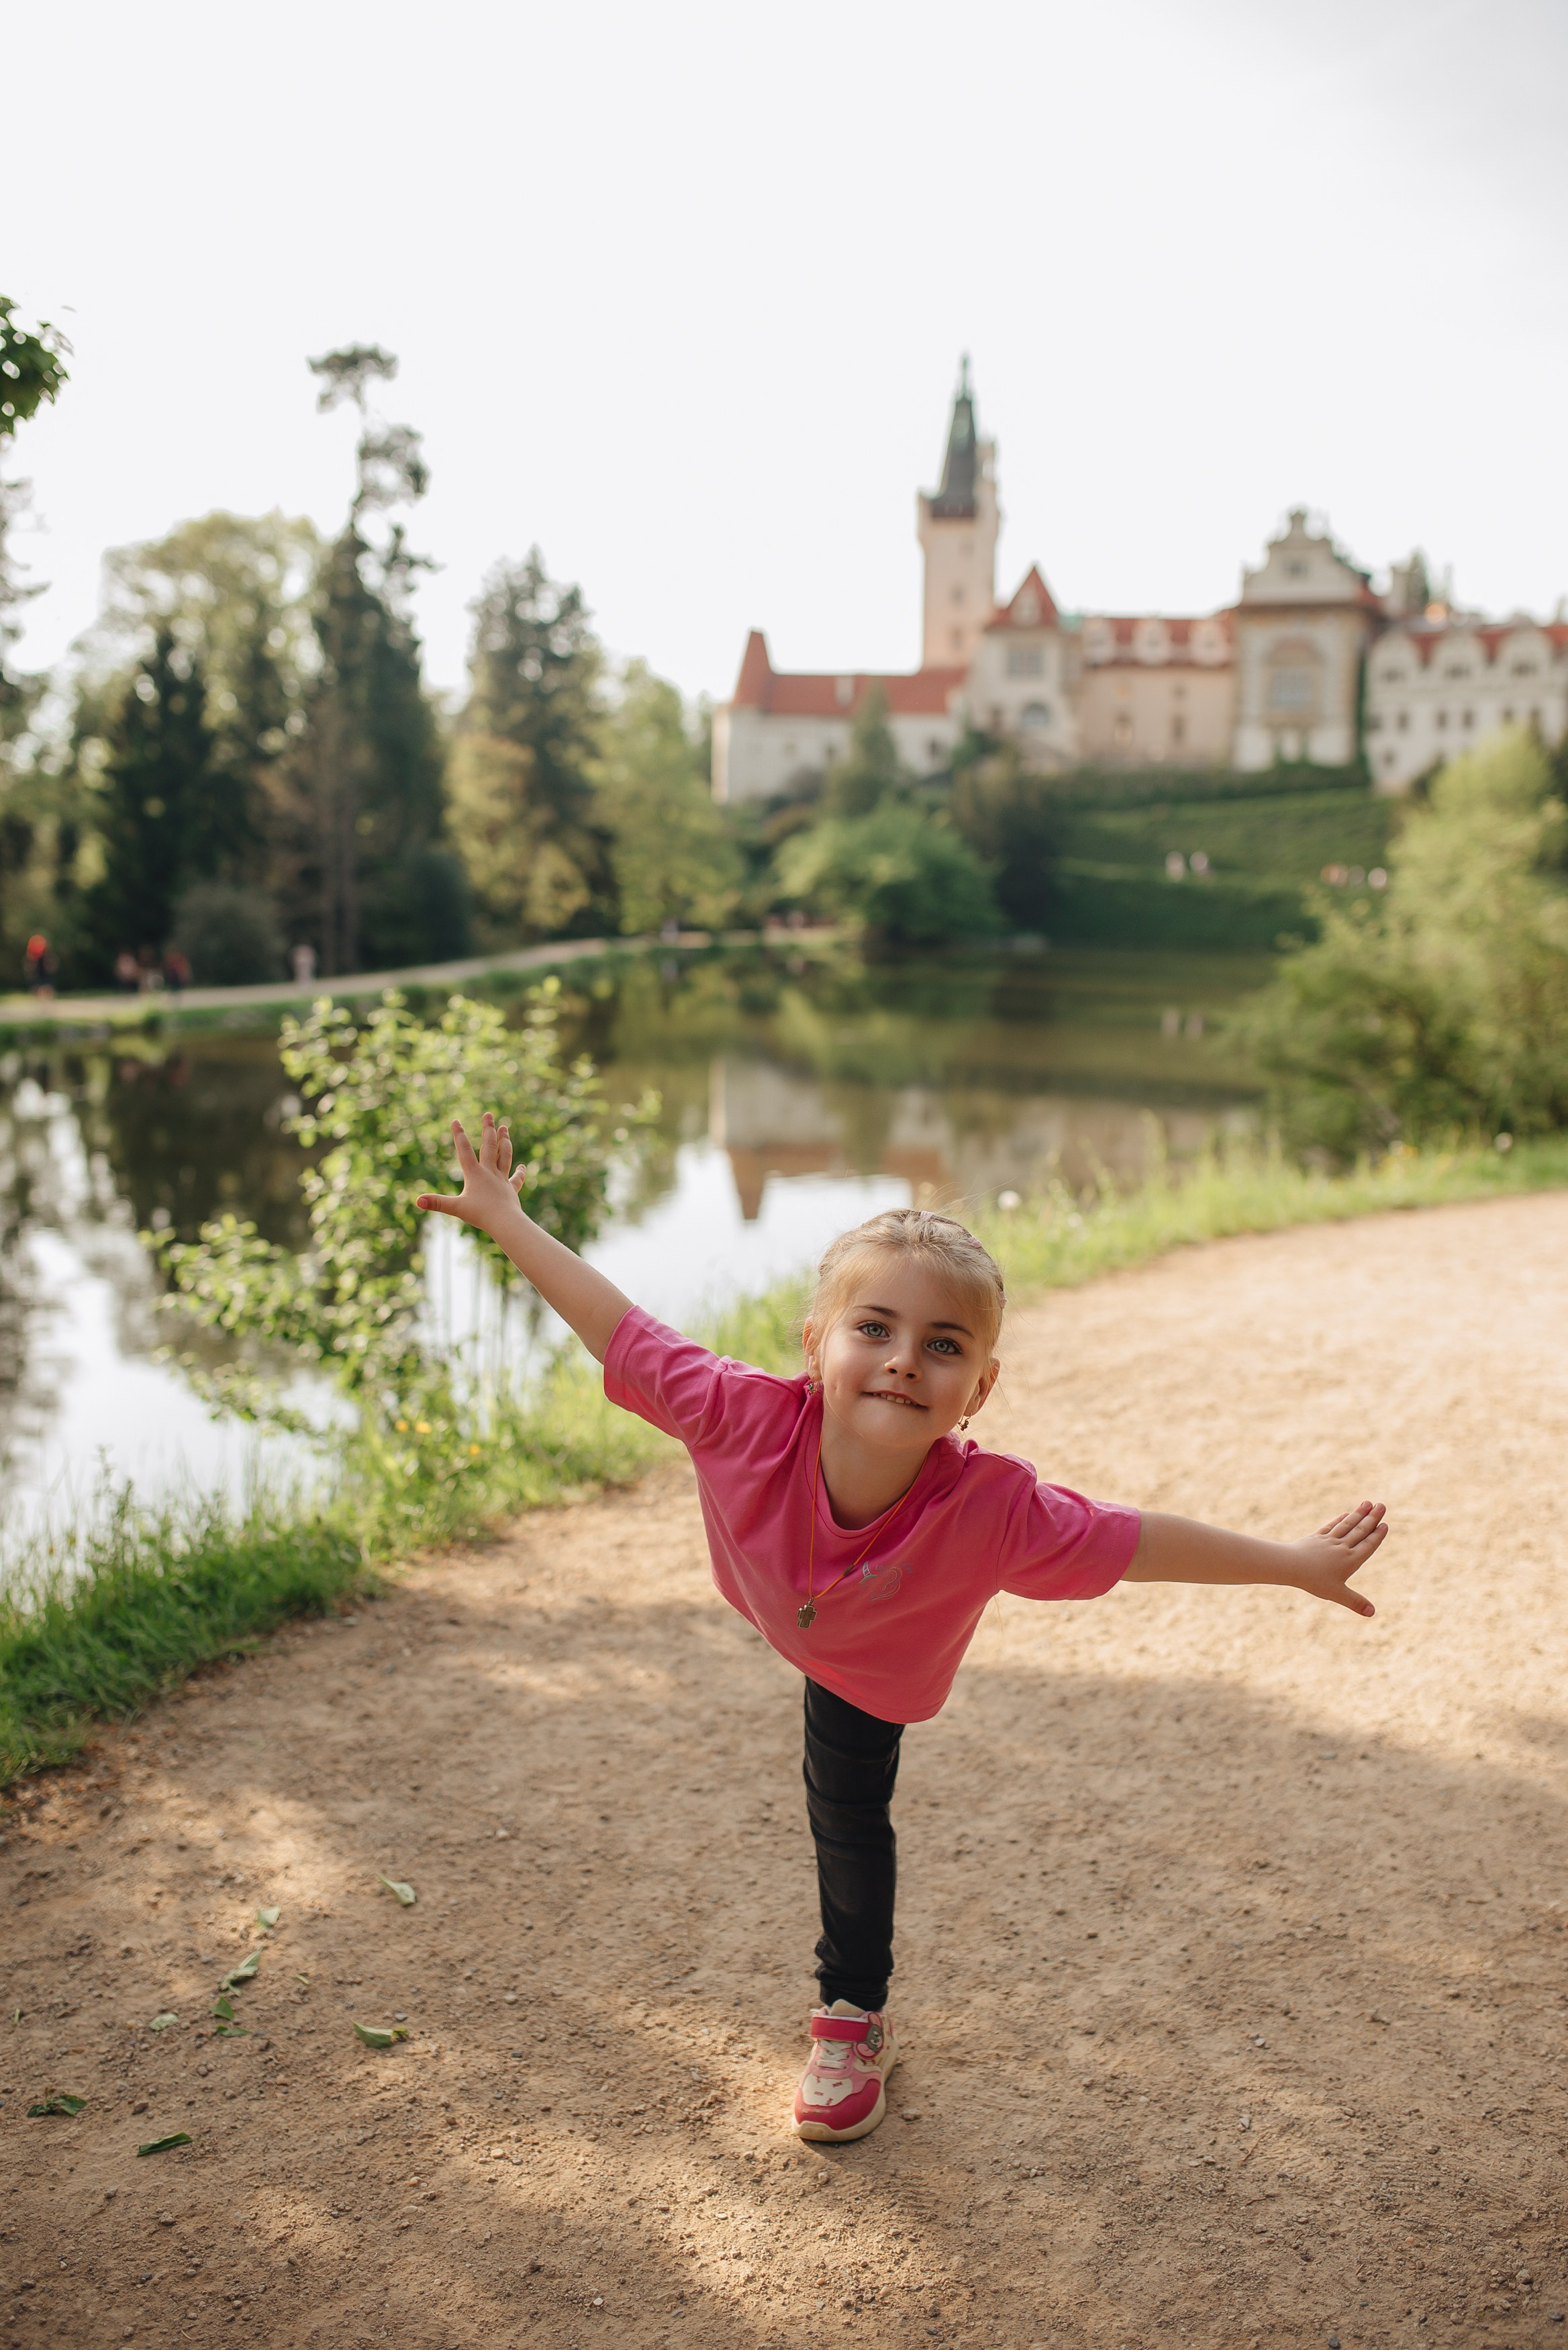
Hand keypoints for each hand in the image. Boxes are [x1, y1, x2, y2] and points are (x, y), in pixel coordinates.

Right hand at [415, 1112, 526, 1236]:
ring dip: (504, 1141)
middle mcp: (489, 1172)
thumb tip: (417, 1201)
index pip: (464, 1150)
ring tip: (504, 1128)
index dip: (459, 1135)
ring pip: (504, 1156)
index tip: (455, 1121)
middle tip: (488, 1114)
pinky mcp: (511, 1190)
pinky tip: (523, 1166)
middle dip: (487, 1129)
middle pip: (489, 1146)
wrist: (505, 1222)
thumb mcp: (455, 1208)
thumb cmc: (480, 1215)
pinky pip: (516, 1179)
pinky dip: (519, 1173)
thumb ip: (437, 1203)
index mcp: (475, 1174)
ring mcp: (502, 1180)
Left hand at [1286, 1502, 1386, 1616]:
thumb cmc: (1314, 1581)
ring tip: (1367, 1503)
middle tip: (1382, 1505)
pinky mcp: (1316, 1538)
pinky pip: (1331, 1527)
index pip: (1367, 1546)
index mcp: (1350, 1560)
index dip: (1376, 1535)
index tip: (1384, 1523)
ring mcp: (1328, 1541)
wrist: (1290, 1565)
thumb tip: (1372, 1613)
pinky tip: (1345, 1514)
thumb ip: (1355, 1602)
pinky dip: (1339, 1520)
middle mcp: (1341, 1548)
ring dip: (1358, 1514)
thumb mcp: (1337, 1594)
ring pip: (1347, 1525)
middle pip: (1360, 1531)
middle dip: (1372, 1518)